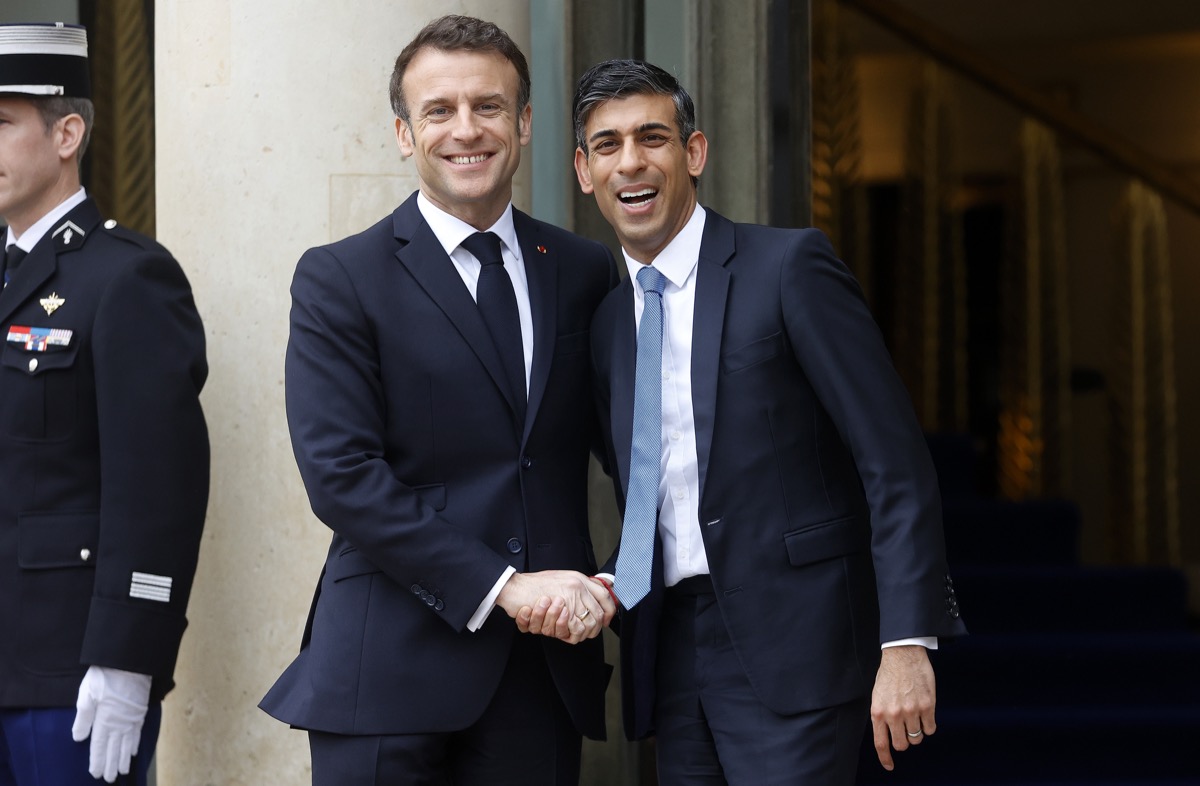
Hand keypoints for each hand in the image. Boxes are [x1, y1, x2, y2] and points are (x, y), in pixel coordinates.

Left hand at [71, 666, 151, 782]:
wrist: (131, 662)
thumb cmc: (105, 676)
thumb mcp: (87, 695)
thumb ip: (83, 718)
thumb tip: (79, 738)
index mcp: (104, 721)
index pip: (100, 746)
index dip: (98, 761)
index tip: (96, 773)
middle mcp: (119, 723)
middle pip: (115, 749)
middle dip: (112, 765)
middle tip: (110, 778)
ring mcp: (132, 718)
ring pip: (127, 743)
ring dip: (124, 758)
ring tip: (123, 770)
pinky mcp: (141, 711)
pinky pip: (138, 733)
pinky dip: (135, 743)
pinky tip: (134, 750)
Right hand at [498, 570, 614, 643]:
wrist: (516, 588)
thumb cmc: (533, 586)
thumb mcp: (559, 580)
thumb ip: (575, 588)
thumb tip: (590, 600)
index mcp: (579, 578)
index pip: (605, 595)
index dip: (610, 610)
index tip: (606, 620)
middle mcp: (578, 585)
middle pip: (600, 612)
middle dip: (594, 628)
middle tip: (583, 633)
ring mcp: (572, 596)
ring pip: (588, 624)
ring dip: (580, 632)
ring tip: (566, 631)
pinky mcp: (563, 608)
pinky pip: (576, 629)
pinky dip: (570, 634)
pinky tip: (562, 632)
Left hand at [870, 645, 936, 770]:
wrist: (903, 655)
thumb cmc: (889, 675)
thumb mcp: (877, 696)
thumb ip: (882, 716)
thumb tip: (887, 735)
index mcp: (878, 712)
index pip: (881, 743)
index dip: (885, 758)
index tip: (889, 766)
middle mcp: (894, 714)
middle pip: (901, 744)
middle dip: (904, 742)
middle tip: (906, 732)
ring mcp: (911, 711)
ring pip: (917, 738)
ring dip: (916, 732)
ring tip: (915, 717)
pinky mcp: (927, 706)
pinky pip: (930, 729)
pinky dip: (928, 726)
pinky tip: (925, 714)